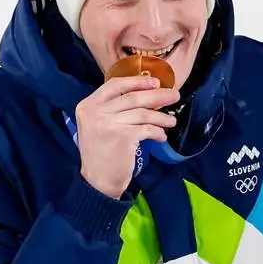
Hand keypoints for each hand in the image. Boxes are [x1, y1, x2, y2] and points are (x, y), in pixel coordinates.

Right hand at [75, 75, 179, 198]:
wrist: (97, 181)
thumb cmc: (101, 152)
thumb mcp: (98, 125)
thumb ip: (112, 109)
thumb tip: (145, 94)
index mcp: (88, 106)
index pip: (114, 85)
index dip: (136, 81)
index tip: (154, 82)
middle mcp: (95, 112)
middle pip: (132, 97)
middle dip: (157, 95)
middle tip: (174, 95)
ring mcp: (108, 124)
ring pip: (143, 113)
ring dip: (161, 117)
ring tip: (171, 121)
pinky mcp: (123, 137)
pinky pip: (147, 129)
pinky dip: (157, 132)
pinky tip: (161, 136)